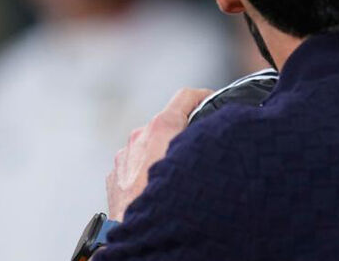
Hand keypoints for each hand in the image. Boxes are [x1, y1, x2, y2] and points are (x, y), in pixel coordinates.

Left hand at [106, 88, 212, 220]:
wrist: (137, 241)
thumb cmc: (164, 206)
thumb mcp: (197, 167)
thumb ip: (205, 146)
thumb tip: (223, 139)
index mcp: (159, 128)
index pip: (185, 97)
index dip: (204, 96)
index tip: (214, 101)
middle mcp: (138, 137)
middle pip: (168, 123)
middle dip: (184, 132)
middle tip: (202, 147)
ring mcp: (124, 157)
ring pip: (151, 146)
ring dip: (165, 154)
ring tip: (181, 175)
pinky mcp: (114, 176)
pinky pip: (136, 165)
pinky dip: (149, 171)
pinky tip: (161, 190)